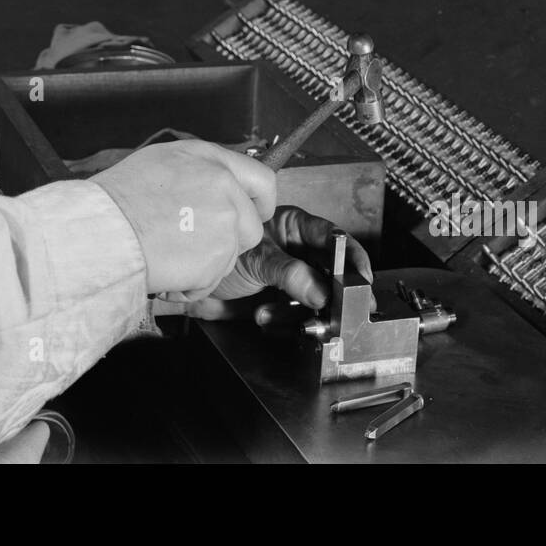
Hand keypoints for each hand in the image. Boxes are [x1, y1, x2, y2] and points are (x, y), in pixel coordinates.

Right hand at [90, 140, 275, 298]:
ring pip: (230, 258)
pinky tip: (163, 271)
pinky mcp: (217, 259)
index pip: (263, 180)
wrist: (101, 230)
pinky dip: (189, 286)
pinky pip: (211, 282)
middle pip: (251, 227)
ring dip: (204, 266)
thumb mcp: (161, 162)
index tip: (255, 214)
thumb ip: (199, 171)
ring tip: (166, 256)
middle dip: (229, 243)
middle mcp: (225, 187)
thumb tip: (214, 184)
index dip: (261, 203)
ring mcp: (224, 224)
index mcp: (211, 160)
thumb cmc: (117, 198)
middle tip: (192, 246)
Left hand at [163, 206, 372, 321]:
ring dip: (296, 309)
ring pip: (315, 298)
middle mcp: (295, 250)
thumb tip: (320, 290)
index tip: (361, 276)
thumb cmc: (212, 249)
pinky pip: (295, 316)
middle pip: (329, 270)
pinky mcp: (279, 301)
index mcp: (293, 226)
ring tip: (271, 309)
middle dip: (330, 291)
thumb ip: (289, 272)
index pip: (333, 237)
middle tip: (336, 307)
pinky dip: (281, 319)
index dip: (351, 255)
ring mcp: (288, 277)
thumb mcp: (255, 258)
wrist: (184, 281)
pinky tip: (262, 314)